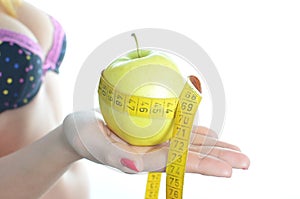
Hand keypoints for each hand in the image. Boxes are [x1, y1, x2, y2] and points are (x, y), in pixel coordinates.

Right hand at [63, 110, 249, 176]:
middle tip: (245, 162)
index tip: (227, 169)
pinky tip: (212, 136)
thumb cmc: (81, 136)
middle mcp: (152, 155)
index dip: (201, 164)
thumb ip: (113, 158)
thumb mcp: (92, 144)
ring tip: (237, 152)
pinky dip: (197, 135)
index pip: (176, 164)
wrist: (79, 131)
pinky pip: (178, 136)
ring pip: (188, 147)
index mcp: (140, 161)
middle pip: (189, 159)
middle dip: (217, 160)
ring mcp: (154, 145)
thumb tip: (132, 167)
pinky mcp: (152, 136)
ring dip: (213, 148)